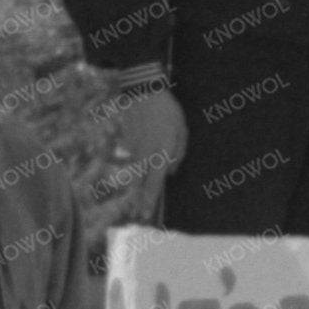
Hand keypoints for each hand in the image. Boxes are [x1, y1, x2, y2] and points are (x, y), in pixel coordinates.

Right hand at [105, 87, 184, 214]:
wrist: (144, 92)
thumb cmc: (168, 111)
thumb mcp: (181, 131)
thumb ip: (178, 154)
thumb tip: (170, 172)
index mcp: (160, 153)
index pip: (154, 183)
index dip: (149, 200)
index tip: (145, 215)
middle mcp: (144, 155)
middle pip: (140, 183)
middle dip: (139, 201)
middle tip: (139, 216)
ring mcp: (133, 149)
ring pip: (134, 172)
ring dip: (135, 185)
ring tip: (136, 199)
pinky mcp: (126, 141)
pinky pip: (132, 157)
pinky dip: (134, 163)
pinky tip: (137, 160)